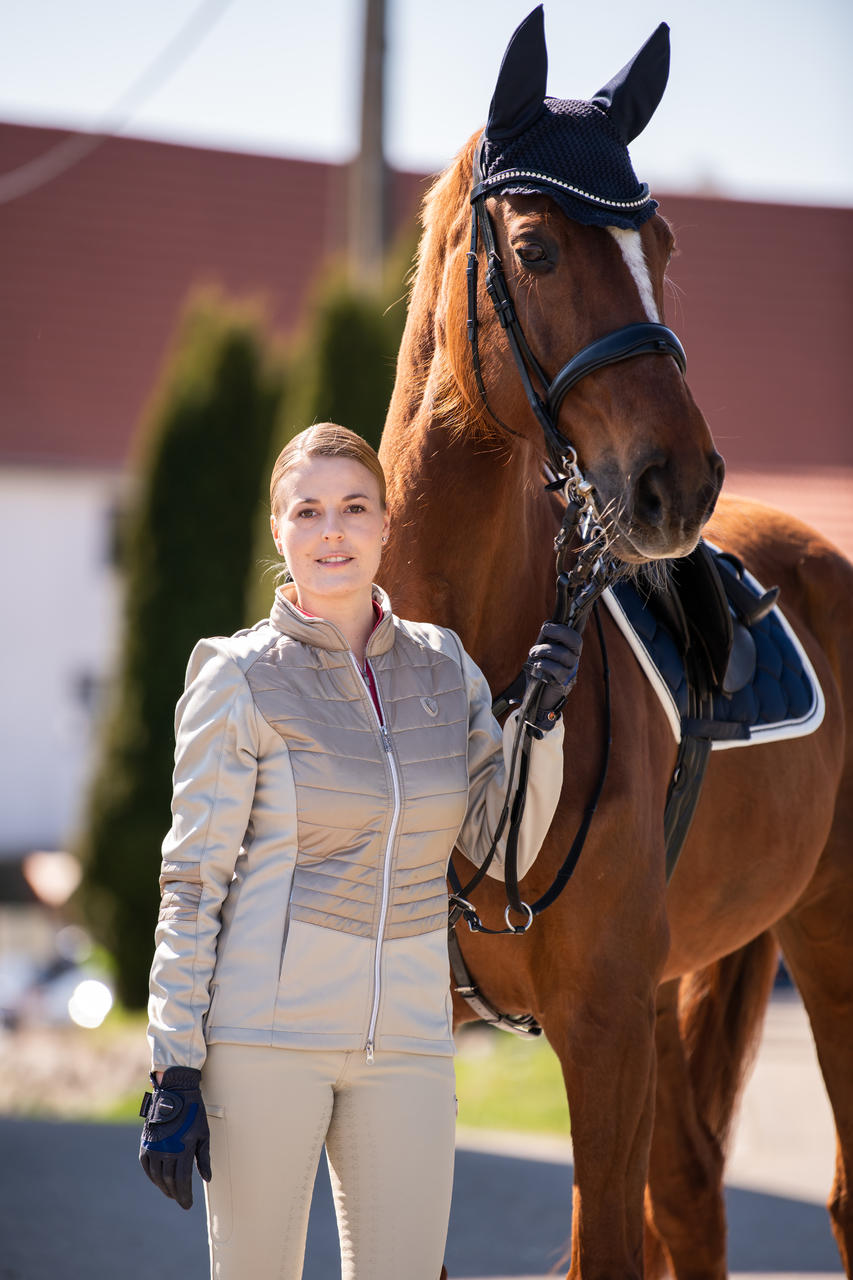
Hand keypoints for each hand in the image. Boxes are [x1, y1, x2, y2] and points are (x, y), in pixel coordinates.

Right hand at [139, 1066, 210, 1209]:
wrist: (175, 1092)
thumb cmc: (194, 1112)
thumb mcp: (204, 1133)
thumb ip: (204, 1158)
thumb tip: (207, 1178)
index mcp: (183, 1148)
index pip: (182, 1180)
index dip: (184, 1195)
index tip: (187, 1205)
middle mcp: (166, 1149)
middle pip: (169, 1180)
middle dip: (176, 1193)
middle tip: (181, 1200)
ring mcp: (154, 1146)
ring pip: (157, 1176)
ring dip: (164, 1188)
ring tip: (172, 1193)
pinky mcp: (146, 1142)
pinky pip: (147, 1166)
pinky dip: (153, 1177)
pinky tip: (159, 1181)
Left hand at [524, 620, 582, 731]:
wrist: (537, 701)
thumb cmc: (540, 675)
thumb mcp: (541, 654)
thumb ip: (545, 640)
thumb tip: (548, 623)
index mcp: (570, 652)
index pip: (575, 637)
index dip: (565, 628)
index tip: (547, 626)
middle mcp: (574, 661)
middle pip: (576, 642)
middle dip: (560, 632)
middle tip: (544, 630)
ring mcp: (571, 673)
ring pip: (564, 654)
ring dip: (544, 649)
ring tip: (533, 653)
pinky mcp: (564, 683)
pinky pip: (556, 669)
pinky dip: (544, 664)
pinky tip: (536, 666)